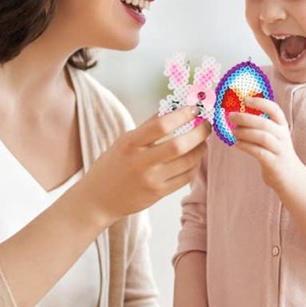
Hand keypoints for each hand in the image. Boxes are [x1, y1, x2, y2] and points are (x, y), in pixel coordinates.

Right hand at [77, 106, 209, 222]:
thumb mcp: (124, 142)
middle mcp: (140, 162)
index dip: (182, 115)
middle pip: (179, 145)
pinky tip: (195, 158)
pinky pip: (186, 177)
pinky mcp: (158, 194)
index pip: (161, 125)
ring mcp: (151, 180)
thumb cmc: (113, 164)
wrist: (98, 199)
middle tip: (206, 125)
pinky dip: (195, 165)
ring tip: (203, 141)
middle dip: (199, 133)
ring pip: (187, 162)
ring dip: (201, 149)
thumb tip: (175, 107)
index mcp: (130, 144)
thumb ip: (148, 127)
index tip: (194, 109)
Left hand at [229, 96, 295, 195]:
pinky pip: (259, 152)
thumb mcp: (273, 136)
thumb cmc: (276, 153)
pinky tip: (237, 143)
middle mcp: (283, 136)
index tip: (245, 99)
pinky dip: (246, 146)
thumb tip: (237, 115)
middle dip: (246, 118)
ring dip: (245, 133)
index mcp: (282, 126)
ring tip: (234, 131)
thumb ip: (260, 126)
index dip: (260, 103)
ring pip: (262, 137)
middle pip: (265, 123)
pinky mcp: (274, 163)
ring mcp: (279, 150)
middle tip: (231, 116)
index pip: (274, 109)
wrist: (291, 177)